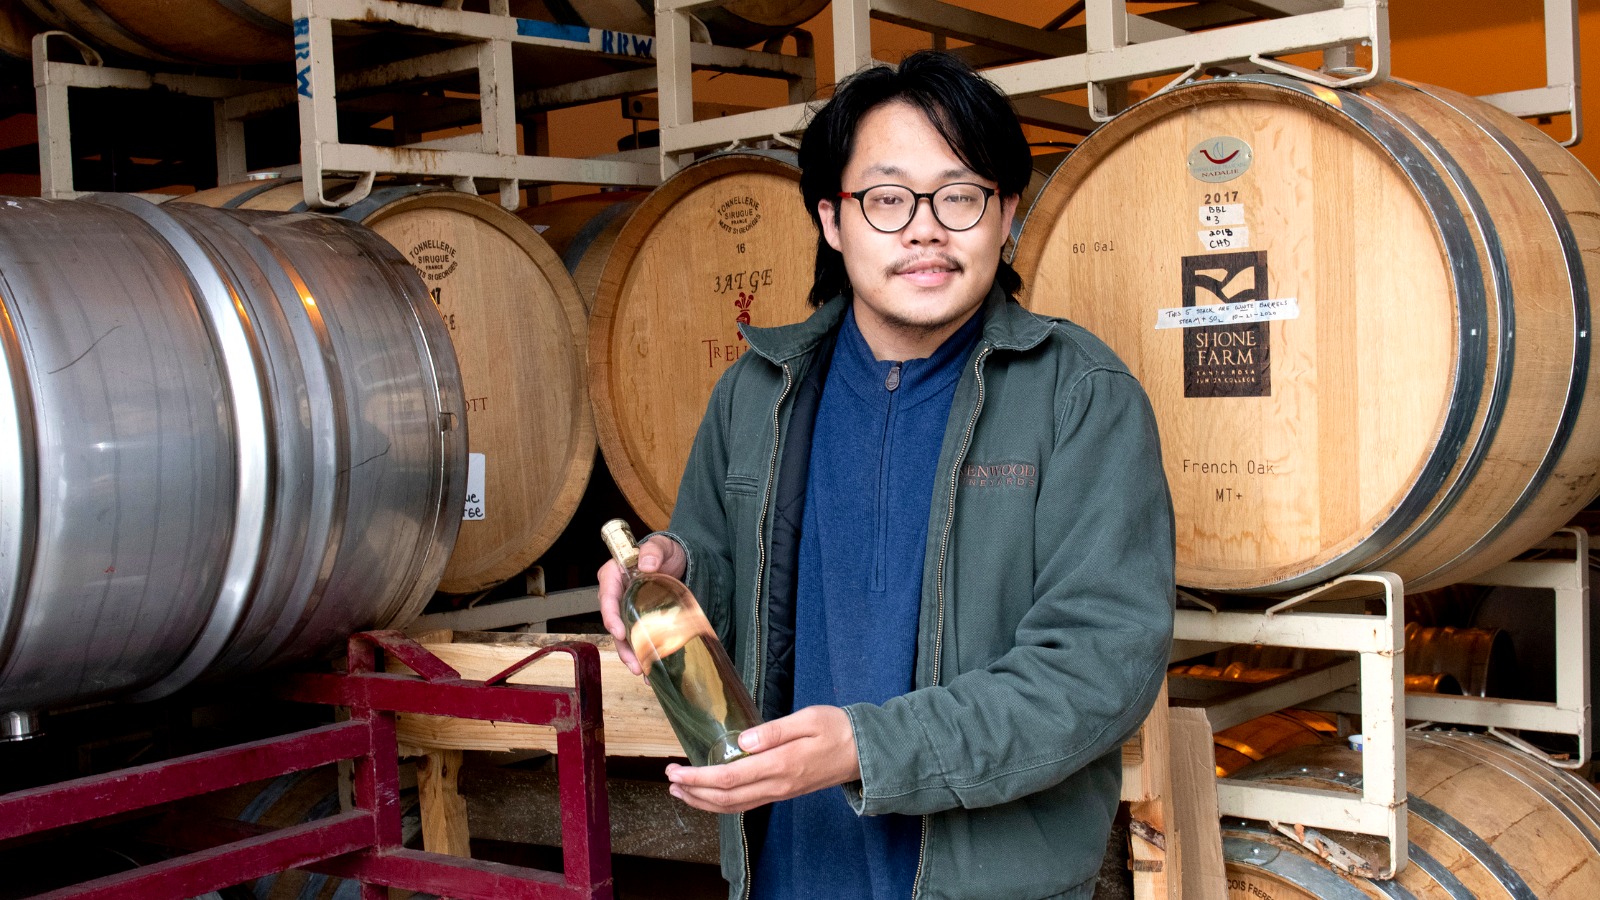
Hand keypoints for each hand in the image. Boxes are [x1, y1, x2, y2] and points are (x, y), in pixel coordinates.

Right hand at [597, 534, 686, 674]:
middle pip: (613, 623)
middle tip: (634, 663)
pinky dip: (641, 654)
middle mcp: (615, 595)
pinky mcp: (637, 620)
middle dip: (622, 646)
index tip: (619, 633)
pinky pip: (635, 639)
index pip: (607, 596)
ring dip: (630, 655)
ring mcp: (625, 609)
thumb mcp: (661, 547)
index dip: (610, 616)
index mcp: (613, 575)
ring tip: (642, 672)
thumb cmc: (664, 552)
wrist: (678, 562)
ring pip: (622, 636)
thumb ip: (653, 551)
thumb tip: (647, 563)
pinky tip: (650, 671)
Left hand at [665, 706, 860, 813]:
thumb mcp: (808, 719)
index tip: (676, 769)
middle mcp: (777, 785)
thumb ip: (775, 730)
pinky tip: (709, 795)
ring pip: (733, 806)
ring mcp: (779, 792)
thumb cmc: (837, 729)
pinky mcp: (782, 792)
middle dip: (693, 790)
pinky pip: (745, 804)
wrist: (863, 752)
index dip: (697, 777)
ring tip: (680, 790)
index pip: (728, 777)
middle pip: (725, 797)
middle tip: (670, 777)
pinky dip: (721, 804)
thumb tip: (742, 740)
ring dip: (703, 801)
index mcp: (781, 764)